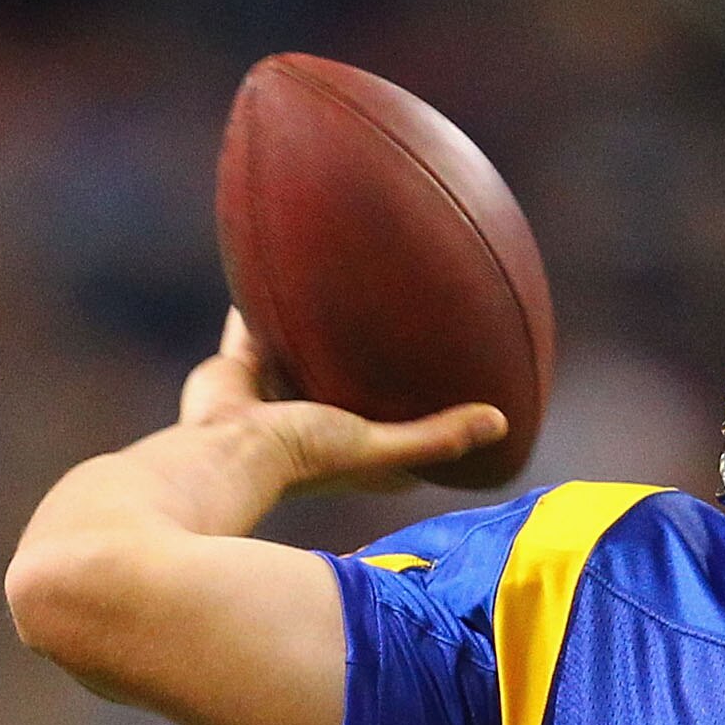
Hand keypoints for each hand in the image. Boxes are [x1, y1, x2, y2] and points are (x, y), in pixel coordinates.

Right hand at [177, 308, 506, 496]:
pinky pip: (254, 328)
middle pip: (354, 387)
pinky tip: (275, 265)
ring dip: (318, 331)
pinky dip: (262, 304)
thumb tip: (503, 422)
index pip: (402, 438)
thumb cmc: (302, 458)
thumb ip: (435, 437)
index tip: (459, 395)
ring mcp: (274, 399)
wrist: (221, 452)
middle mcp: (314, 425)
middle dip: (376, 365)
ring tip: (344, 288)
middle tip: (407, 327)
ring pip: (302, 354)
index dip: (430, 422)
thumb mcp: (378, 444)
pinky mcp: (239, 372)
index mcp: (353, 451)